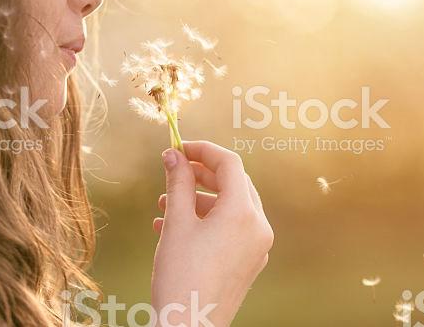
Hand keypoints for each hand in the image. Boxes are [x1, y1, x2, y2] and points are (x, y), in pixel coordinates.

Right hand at [151, 141, 272, 326]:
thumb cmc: (181, 276)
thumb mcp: (176, 222)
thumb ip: (178, 182)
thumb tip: (173, 154)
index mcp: (243, 213)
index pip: (230, 164)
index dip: (203, 150)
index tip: (179, 148)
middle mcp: (258, 227)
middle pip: (234, 184)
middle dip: (202, 175)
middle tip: (174, 171)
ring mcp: (258, 247)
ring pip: (232, 207)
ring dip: (200, 199)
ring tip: (165, 205)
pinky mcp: (250, 262)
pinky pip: (232, 229)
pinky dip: (208, 221)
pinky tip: (175, 228)